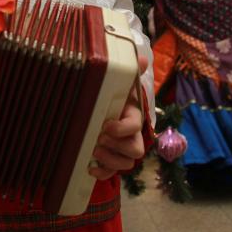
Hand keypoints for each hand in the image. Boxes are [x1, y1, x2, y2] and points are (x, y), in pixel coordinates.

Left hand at [89, 54, 147, 179]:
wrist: (100, 110)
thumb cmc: (111, 96)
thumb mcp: (118, 83)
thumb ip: (130, 71)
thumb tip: (142, 57)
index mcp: (133, 116)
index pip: (135, 125)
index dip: (123, 128)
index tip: (106, 125)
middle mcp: (132, 135)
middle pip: (136, 149)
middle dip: (117, 146)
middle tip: (99, 138)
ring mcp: (122, 150)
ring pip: (127, 163)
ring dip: (111, 159)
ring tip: (94, 150)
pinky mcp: (111, 161)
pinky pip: (112, 174)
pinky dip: (103, 173)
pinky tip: (90, 168)